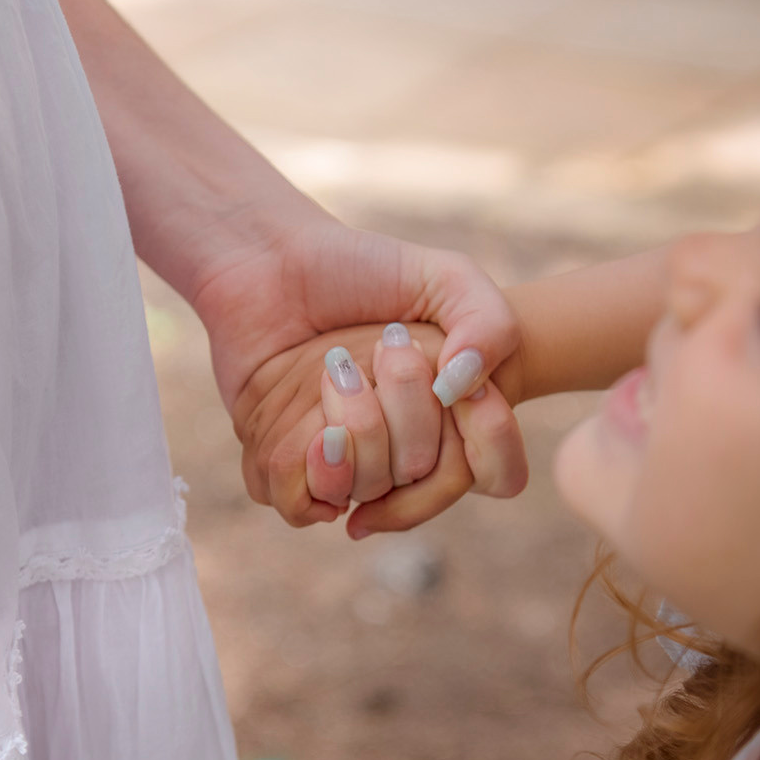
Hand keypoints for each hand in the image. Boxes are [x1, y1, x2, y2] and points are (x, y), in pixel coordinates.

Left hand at [192, 218, 528, 533]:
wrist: (261, 260)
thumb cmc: (356, 265)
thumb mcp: (446, 276)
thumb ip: (488, 325)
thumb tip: (459, 391)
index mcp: (449, 415)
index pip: (498, 474)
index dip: (492, 440)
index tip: (461, 386)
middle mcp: (399, 448)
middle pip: (427, 478)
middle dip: (404, 409)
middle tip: (377, 348)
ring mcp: (343, 461)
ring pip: (367, 490)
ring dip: (352, 426)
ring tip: (330, 370)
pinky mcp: (286, 465)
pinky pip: (300, 499)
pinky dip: (296, 455)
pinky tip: (291, 402)